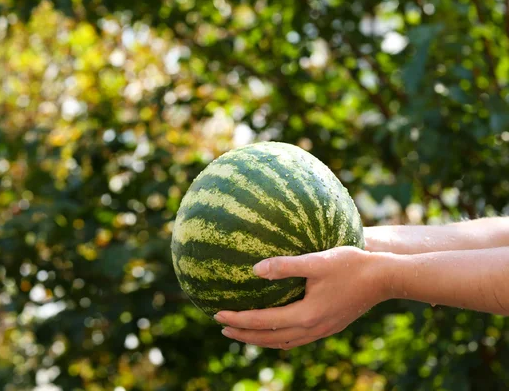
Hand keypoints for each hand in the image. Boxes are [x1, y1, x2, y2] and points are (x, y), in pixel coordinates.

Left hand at [214, 246, 388, 348]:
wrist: (385, 278)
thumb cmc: (351, 265)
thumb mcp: (316, 261)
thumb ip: (285, 265)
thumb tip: (255, 269)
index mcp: (305, 315)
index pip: (262, 322)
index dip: (238, 320)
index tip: (217, 315)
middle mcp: (312, 328)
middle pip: (269, 338)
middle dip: (244, 335)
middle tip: (222, 328)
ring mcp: (322, 330)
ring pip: (282, 342)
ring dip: (260, 339)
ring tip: (242, 332)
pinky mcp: (329, 326)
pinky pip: (296, 338)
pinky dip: (278, 337)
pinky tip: (275, 328)